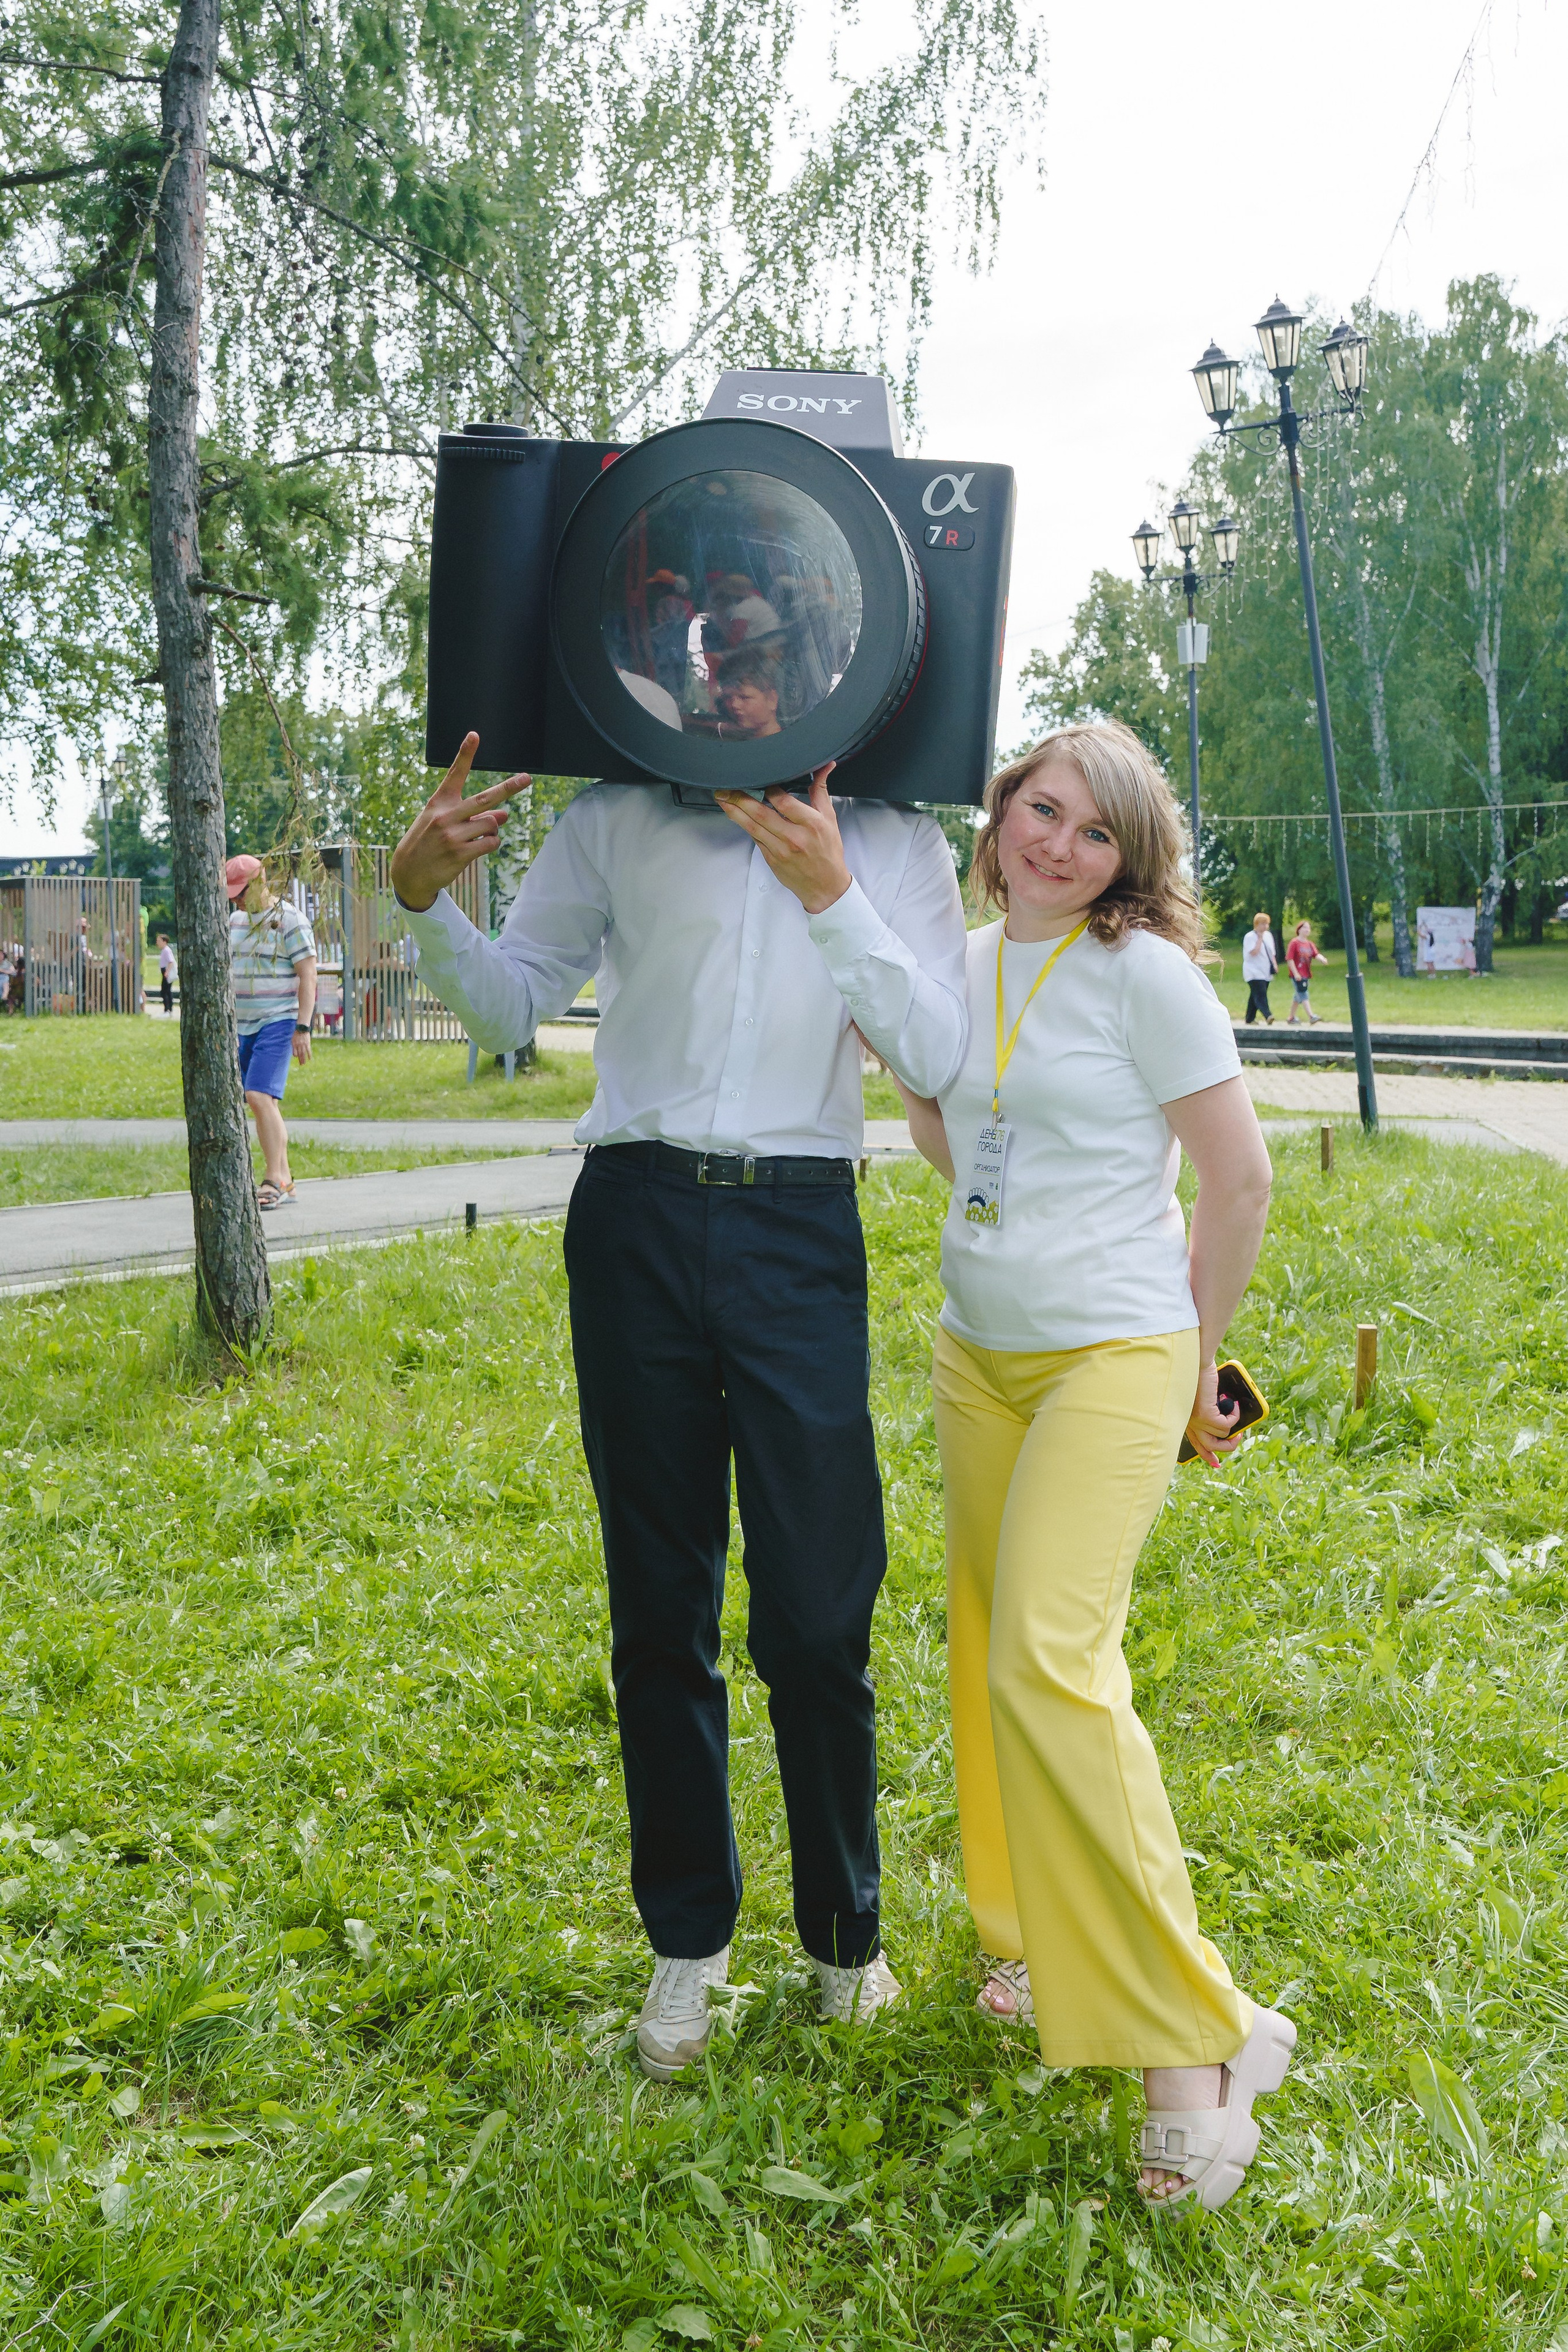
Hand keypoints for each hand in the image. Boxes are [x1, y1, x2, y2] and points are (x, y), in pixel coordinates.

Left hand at [292, 1029, 312, 1065]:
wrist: (302, 1028)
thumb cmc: (297, 1034)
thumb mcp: (293, 1039)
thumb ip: (294, 1046)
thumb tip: (295, 1054)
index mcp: (294, 1044)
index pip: (295, 1053)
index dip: (296, 1056)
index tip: (298, 1058)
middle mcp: (298, 1045)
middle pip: (299, 1054)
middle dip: (300, 1060)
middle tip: (301, 1065)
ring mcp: (303, 1045)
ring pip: (303, 1053)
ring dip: (304, 1059)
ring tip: (304, 1063)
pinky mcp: (307, 1044)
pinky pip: (308, 1050)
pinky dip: (309, 1055)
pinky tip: (310, 1059)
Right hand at [389, 732, 530, 911]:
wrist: (408, 872)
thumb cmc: (429, 841)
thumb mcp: (444, 822)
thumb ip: (473, 815)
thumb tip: (505, 814)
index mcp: (439, 802)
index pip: (454, 773)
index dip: (465, 754)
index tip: (474, 735)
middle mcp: (445, 815)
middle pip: (485, 798)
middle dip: (508, 788)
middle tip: (527, 778)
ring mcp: (452, 835)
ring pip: (492, 824)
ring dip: (493, 829)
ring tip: (478, 835)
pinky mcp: (460, 854)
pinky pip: (490, 843)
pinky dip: (491, 843)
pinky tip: (480, 846)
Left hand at [714, 764, 849, 913]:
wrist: (825, 886)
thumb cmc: (828, 851)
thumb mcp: (829, 819)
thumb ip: (821, 791)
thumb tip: (825, 766)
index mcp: (811, 824)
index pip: (783, 802)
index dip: (768, 790)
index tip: (760, 780)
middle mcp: (794, 837)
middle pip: (761, 814)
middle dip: (740, 799)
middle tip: (726, 788)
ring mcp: (780, 850)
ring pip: (752, 827)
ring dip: (734, 812)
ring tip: (722, 799)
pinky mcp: (771, 860)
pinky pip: (755, 839)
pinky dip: (744, 826)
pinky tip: (734, 815)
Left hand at [1183, 1362, 1242, 1468]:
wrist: (1196, 1361)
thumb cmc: (1201, 1375)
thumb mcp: (1206, 1397)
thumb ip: (1212, 1410)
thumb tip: (1226, 1420)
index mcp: (1187, 1419)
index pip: (1196, 1444)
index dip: (1207, 1456)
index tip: (1216, 1463)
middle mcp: (1189, 1422)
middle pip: (1208, 1447)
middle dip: (1226, 1447)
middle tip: (1236, 1437)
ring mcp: (1196, 1420)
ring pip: (1222, 1437)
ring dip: (1234, 1428)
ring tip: (1236, 1413)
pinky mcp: (1204, 1414)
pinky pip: (1226, 1425)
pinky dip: (1234, 1416)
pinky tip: (1233, 1403)